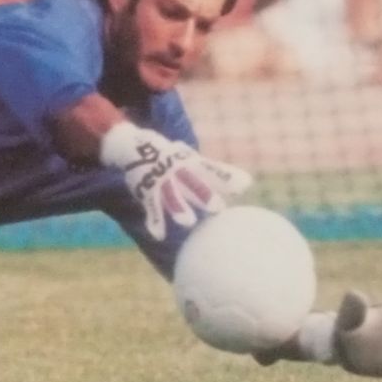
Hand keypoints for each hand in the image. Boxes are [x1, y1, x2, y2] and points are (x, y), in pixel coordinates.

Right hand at [100, 122, 251, 239]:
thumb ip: (215, 173)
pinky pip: (151, 207)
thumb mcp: (192, 159)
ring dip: (179, 208)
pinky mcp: (145, 190)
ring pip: (171, 196)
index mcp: (191, 162)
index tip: (246, 184)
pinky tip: (159, 235)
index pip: (212, 169)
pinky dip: (155, 221)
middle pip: (193, 183)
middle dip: (205, 194)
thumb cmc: (171, 156)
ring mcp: (161, 181)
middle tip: (218, 207)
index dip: (227, 176)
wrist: (133, 146)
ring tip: (188, 222)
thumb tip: (247, 184)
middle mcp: (178, 171)